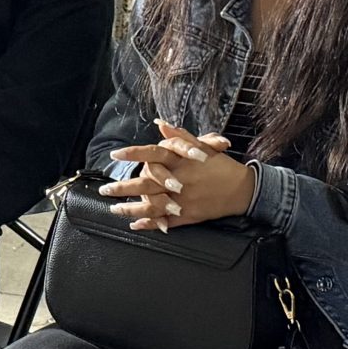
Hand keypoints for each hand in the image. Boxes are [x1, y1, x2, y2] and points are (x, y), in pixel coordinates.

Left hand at [103, 120, 255, 228]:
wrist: (243, 189)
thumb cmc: (222, 166)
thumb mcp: (203, 146)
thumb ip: (179, 136)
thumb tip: (160, 123)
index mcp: (182, 162)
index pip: (153, 154)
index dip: (133, 154)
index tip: (115, 154)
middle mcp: (179, 181)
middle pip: (146, 184)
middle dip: (122, 188)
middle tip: (104, 190)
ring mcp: (182, 200)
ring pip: (151, 206)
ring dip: (130, 208)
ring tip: (113, 209)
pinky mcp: (187, 216)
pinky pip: (164, 221)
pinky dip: (149, 224)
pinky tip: (135, 224)